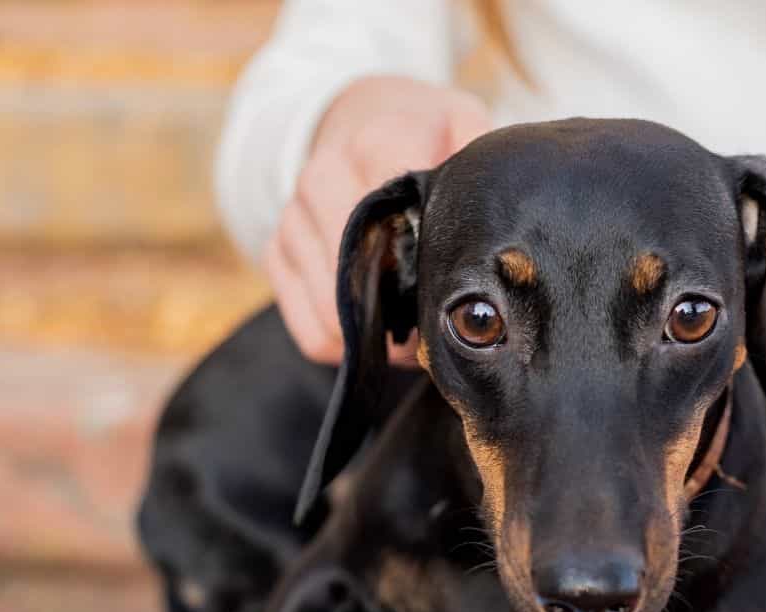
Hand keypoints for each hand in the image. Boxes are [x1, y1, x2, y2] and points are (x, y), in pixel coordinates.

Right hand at [265, 76, 490, 363]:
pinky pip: (308, 330)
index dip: (427, 270)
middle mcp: (321, 180)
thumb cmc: (418, 130)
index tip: (453, 286)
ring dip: (375, 337)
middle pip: (360, 278)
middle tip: (437, 327)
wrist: (353, 113)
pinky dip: (345, 343)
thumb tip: (491, 216)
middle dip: (402, 315)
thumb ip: (477, 156)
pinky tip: (376, 329)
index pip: (395, 223)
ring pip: (331, 314)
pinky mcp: (274, 254)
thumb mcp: (460, 121)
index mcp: (372, 144)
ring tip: (411, 333)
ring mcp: (292, 220)